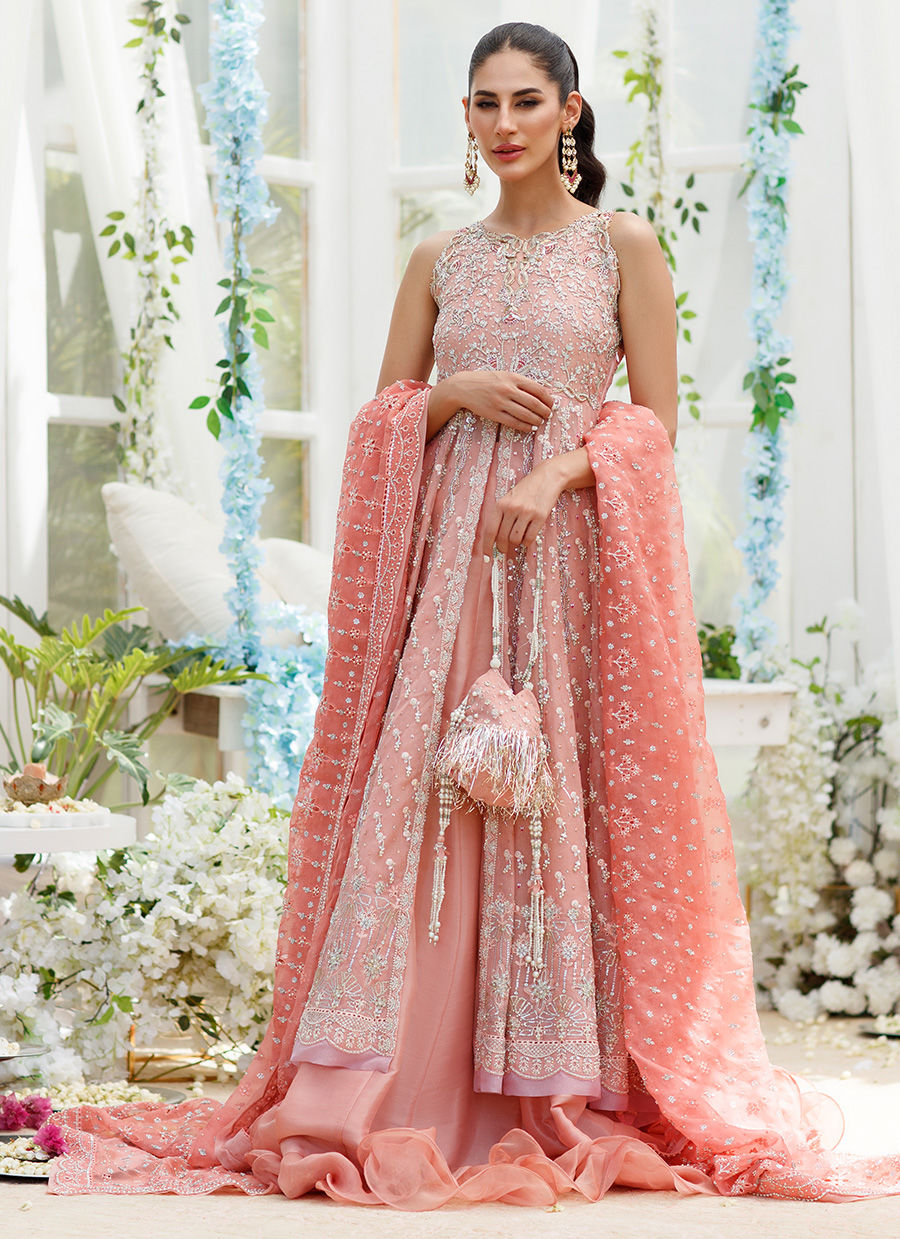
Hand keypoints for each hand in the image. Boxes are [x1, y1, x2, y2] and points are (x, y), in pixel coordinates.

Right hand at [433, 370, 554, 434]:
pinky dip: (525, 426)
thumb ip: (520, 382)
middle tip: (548, 415)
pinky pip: (514, 423)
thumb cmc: (487, 380)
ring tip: (541, 422)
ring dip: (537, 420)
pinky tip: (530, 427)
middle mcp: (507, 389)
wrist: (463, 386)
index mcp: (513, 377)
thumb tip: (540, 393)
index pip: (538, 389)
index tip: (552, 404)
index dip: (548, 398)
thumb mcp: (504, 375)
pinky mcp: (494, 414)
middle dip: (545, 411)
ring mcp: (500, 402)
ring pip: (526, 415)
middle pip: (534, 403)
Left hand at [481, 461, 564, 555]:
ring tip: (519, 536)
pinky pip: (529, 538)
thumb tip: (495, 540)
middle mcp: (511, 508)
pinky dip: (527, 542)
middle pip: (502, 537)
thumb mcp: (509, 499)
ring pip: (515, 539)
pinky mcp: (540, 516)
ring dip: (516, 542)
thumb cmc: (526, 490)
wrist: (547, 477)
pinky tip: (527, 537)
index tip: (486, 556)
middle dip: (502, 547)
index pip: (490, 530)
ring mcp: (526, 512)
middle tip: (504, 550)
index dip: (487, 546)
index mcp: (500, 504)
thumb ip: (501, 516)